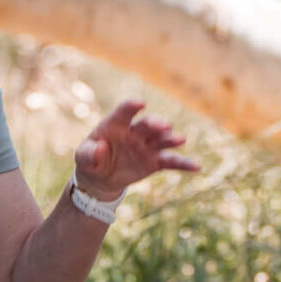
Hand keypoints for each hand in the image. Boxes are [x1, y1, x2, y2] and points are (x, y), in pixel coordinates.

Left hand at [74, 99, 198, 201]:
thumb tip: (101, 149)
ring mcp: (146, 146)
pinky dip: (184, 164)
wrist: (101, 177)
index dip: (131, 106)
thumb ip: (89, 153)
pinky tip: (197, 166)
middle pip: (147, 125)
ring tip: (180, 139)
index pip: (124, 111)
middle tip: (163, 126)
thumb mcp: (83, 157)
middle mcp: (134, 132)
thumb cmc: (91, 160)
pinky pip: (171, 162)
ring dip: (171, 138)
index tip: (140, 104)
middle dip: (155, 124)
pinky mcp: (154, 162)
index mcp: (115, 124)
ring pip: (162, 140)